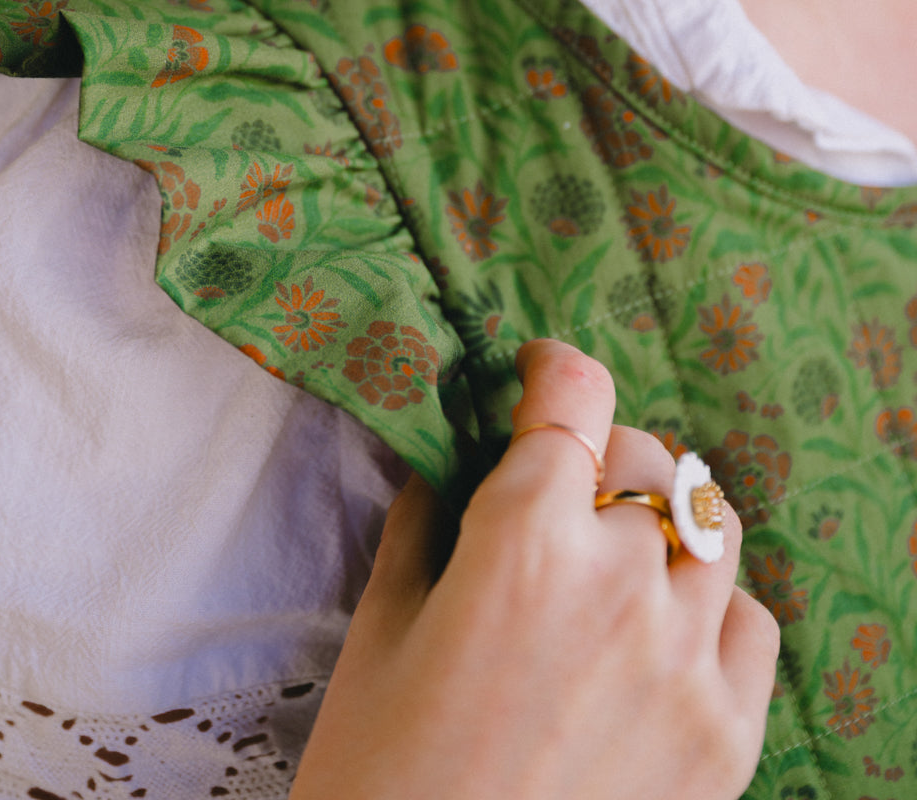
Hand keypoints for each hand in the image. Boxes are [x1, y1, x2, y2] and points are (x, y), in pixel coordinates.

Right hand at [291, 339, 778, 799]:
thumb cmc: (378, 773)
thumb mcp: (380, 630)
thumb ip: (424, 524)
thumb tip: (454, 464)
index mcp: (522, 542)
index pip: (573, 399)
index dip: (555, 368)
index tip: (539, 374)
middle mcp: (621, 584)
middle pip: (647, 457)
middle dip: (599, 454)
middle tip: (558, 489)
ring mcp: (686, 661)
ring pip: (709, 527)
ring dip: (659, 520)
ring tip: (613, 556)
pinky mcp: (726, 736)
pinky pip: (749, 622)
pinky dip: (710, 605)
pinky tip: (661, 631)